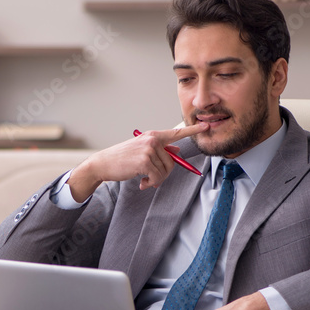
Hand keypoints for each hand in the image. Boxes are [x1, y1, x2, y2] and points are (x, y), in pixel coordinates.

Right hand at [67, 123, 208, 201]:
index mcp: (153, 135)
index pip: (177, 133)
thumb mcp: (142, 150)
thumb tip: (178, 150)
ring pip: (165, 171)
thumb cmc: (122, 158)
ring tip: (144, 181)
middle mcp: (153, 140)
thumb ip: (161, 150)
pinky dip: (151, 183)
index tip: (206, 126)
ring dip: (156, 180)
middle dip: (164, 174)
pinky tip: (142, 183)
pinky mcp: (145, 160)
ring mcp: (149, 149)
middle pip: (173, 161)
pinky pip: (158, 177)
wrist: (103, 164)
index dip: (193, 130)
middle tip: (152, 179)